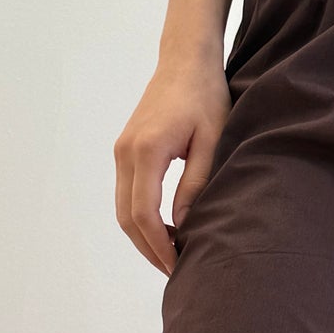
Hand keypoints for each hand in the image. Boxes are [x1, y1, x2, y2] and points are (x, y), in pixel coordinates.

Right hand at [114, 44, 230, 274]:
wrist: (185, 62)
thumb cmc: (206, 97)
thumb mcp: (212, 142)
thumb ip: (196, 184)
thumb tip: (182, 226)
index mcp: (147, 150)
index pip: (144, 213)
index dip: (159, 246)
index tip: (178, 265)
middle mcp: (126, 152)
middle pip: (127, 217)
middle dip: (149, 249)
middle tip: (175, 271)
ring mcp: (121, 151)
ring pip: (122, 209)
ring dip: (143, 237)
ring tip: (171, 255)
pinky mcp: (125, 150)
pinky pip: (126, 195)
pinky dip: (141, 219)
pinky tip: (165, 230)